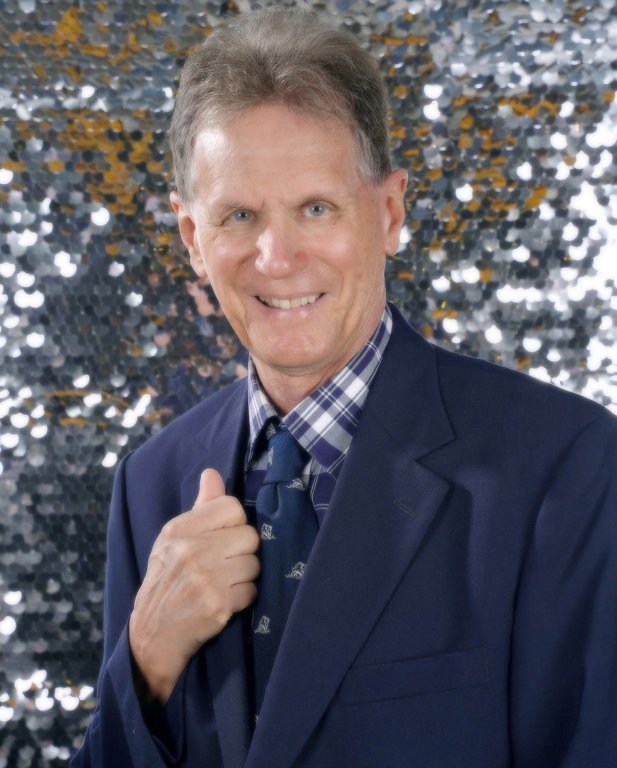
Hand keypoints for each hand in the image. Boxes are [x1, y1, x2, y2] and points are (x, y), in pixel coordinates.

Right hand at [129, 468, 259, 703]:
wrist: (153, 634)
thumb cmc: (167, 580)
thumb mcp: (174, 540)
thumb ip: (200, 507)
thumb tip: (212, 473)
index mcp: (180, 529)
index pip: (232, 507)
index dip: (234, 523)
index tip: (223, 538)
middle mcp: (192, 550)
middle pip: (249, 536)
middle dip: (243, 551)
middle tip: (225, 564)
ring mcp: (206, 578)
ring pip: (254, 564)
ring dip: (245, 576)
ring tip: (225, 583)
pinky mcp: (219, 604)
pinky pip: (252, 590)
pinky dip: (244, 598)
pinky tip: (225, 601)